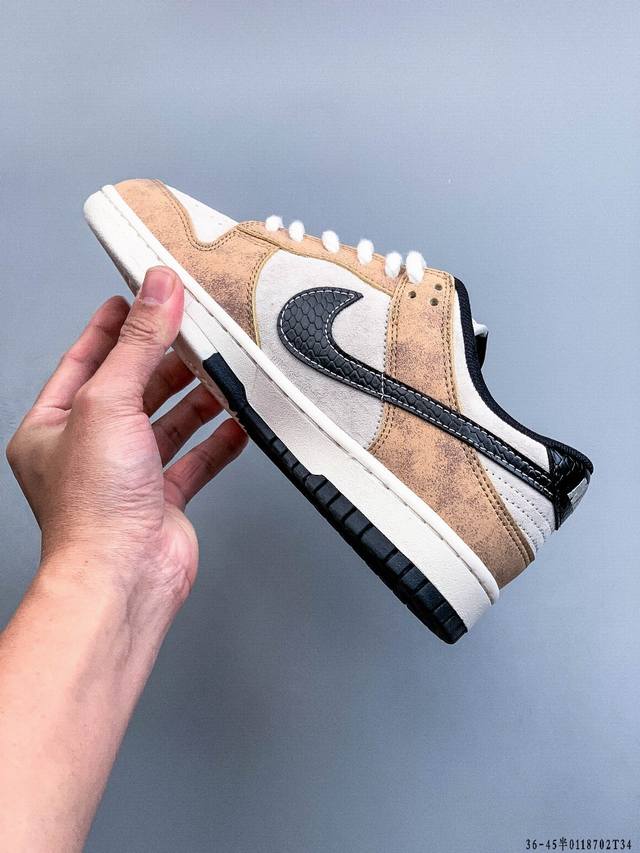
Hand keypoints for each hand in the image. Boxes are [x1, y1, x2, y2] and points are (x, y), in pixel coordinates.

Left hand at [6, 266, 246, 608]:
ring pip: (166, 424)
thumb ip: (138, 344)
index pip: (84, 361)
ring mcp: (127, 476)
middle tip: (195, 329)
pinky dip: (218, 441)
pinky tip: (237, 423)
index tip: (138, 298)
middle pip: (132, 389)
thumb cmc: (92, 506)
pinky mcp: (163, 499)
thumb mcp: (108, 401)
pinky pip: (195, 460)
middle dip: (164, 360)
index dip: (112, 327)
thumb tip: (157, 291)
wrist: (122, 576)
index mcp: (53, 426)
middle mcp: (88, 450)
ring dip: (196, 398)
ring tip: (223, 370)